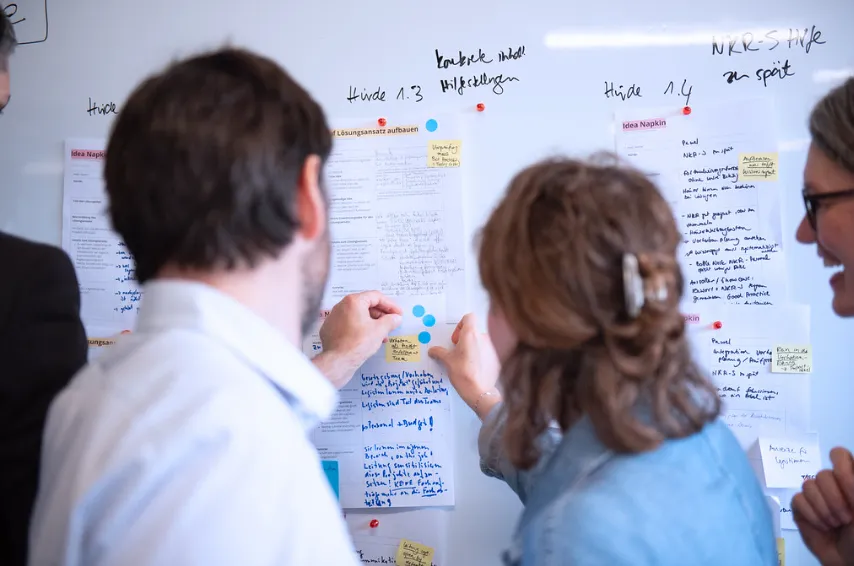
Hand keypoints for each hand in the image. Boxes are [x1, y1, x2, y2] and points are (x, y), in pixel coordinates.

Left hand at [313, 291, 401, 387]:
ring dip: (372, 323)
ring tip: (382, 335)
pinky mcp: (331, 329)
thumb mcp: (380, 330)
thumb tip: (395, 318)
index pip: (376, 296)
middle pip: (366, 305)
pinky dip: (361, 329)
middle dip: (381, 315)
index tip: (398, 313)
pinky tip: (369, 339)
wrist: (338, 361)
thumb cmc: (357, 344)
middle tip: (391, 323)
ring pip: (358, 316)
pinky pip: (349, 324)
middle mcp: (341, 306)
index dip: (390, 305)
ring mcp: (334, 317)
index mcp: (353, 302)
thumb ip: (390, 321)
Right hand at [428, 313, 500, 419]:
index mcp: (471, 334)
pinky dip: (480, 357)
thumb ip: (439, 352)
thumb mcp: (447, 361)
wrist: (479, 391)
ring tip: (465, 362)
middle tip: (457, 352)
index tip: (456, 339)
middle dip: (464, 340)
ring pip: (481, 342)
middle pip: (473, 331)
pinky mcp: (497, 357)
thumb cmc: (464, 374)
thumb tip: (433, 350)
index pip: (468, 317)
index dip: (460, 325)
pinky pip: (487, 352)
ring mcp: (492, 347)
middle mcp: (483, 337)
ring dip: (472, 348)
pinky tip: (474, 368)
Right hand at [793, 447, 853, 565]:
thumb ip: (853, 483)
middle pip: (822, 473)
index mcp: (850, 479)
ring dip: (824, 509)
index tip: (853, 493)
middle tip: (846, 517)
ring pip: (808, 485)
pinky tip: (823, 526)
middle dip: (835, 499)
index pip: (839, 455)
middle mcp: (833, 484)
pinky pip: (797, 499)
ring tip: (836, 524)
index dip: (843, 471)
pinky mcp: (801, 508)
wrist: (852, 562)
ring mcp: (815, 496)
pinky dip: (811, 514)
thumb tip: (838, 457)